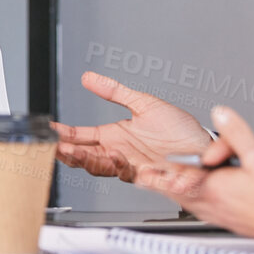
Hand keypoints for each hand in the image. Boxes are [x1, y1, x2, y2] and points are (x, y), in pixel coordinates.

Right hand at [53, 71, 211, 180]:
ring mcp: (132, 165)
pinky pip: (130, 174)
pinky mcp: (149, 175)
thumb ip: (115, 91)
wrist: (203, 147)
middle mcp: (120, 153)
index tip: (50, 130)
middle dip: (71, 152)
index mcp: (116, 136)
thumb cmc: (179, 129)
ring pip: (102, 167)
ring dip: (88, 161)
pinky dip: (120, 167)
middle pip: (86, 156)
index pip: (82, 136)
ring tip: (76, 153)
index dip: (65, 134)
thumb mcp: (143, 103)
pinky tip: (114, 157)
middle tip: (59, 147)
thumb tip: (89, 77)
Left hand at [132, 106, 253, 241]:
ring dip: (183, 191)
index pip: (173, 181)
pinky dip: (200, 199)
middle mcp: (211, 205)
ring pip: (191, 201)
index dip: (155, 176)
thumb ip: (236, 133)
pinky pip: (206, 209)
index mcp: (212, 188)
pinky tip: (207, 194)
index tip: (140, 172)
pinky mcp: (230, 221)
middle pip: (178, 192)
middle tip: (148, 176)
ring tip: (175, 184)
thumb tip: (222, 115)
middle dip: (165, 182)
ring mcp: (220, 216)